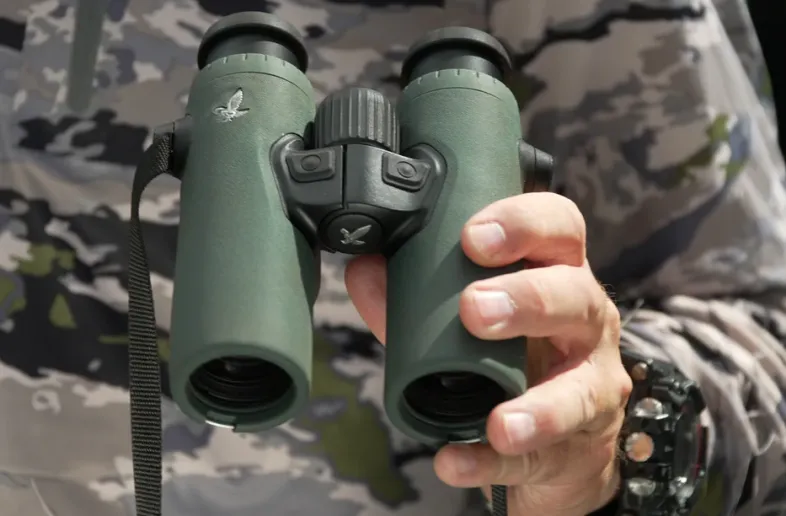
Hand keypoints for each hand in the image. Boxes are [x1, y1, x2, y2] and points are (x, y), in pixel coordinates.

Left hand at [345, 192, 631, 514]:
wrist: (557, 433)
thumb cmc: (512, 355)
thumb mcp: (469, 319)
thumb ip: (416, 297)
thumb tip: (364, 270)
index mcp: (557, 274)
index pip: (561, 228)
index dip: (525, 223)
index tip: (473, 236)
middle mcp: (586, 321)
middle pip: (576, 296)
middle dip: (528, 298)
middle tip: (473, 309)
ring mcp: (593, 384)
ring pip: (581, 389)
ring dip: (538, 405)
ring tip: (497, 421)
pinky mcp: (580, 442)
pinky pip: (540, 455)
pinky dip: (493, 462)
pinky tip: (456, 462)